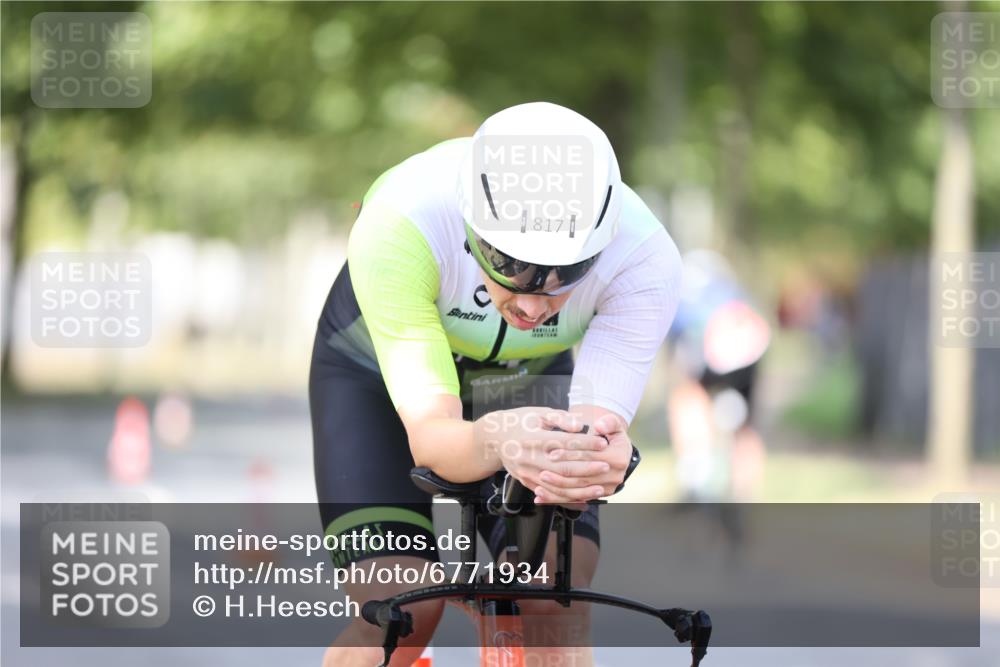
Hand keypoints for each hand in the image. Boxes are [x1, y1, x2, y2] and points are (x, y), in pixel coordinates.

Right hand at [474, 407, 608, 500]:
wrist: (494, 438)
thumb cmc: (520, 421)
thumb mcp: (539, 413)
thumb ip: (560, 419)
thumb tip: (580, 426)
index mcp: (533, 437)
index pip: (565, 442)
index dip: (586, 443)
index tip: (603, 443)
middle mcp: (529, 457)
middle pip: (563, 466)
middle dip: (587, 468)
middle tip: (606, 466)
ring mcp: (527, 472)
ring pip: (557, 485)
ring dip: (580, 488)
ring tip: (599, 487)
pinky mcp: (526, 482)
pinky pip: (549, 494)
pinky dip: (567, 498)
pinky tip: (582, 498)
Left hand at [532, 413, 632, 503]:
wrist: (616, 452)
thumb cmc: (610, 436)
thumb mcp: (614, 425)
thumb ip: (609, 422)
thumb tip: (599, 425)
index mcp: (617, 458)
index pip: (588, 457)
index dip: (570, 455)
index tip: (552, 453)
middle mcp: (613, 476)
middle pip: (582, 477)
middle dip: (560, 475)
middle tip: (541, 472)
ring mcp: (606, 488)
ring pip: (577, 492)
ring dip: (557, 489)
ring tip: (539, 485)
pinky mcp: (597, 496)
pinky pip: (575, 500)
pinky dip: (557, 499)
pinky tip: (542, 497)